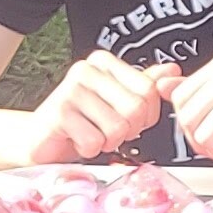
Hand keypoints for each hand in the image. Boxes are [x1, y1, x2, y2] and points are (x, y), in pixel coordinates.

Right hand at [17, 52, 176, 160]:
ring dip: (107, 142)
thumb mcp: (117, 102)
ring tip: (89, 134)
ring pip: (118, 128)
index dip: (146, 116)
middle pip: (136, 109)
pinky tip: (76, 141)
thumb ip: (143, 86)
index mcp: (104, 63)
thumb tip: (173, 70)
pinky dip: (89, 150)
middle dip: (127, 131)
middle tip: (106, 130)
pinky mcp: (58, 114)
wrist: (38, 140)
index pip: (149, 90)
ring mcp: (70, 90)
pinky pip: (95, 142)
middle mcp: (86, 70)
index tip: (127, 119)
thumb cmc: (81, 122)